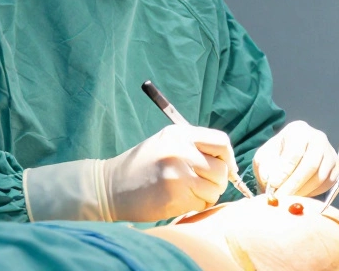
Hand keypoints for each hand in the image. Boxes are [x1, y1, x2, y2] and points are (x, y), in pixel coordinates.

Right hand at [102, 125, 235, 220]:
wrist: (110, 187)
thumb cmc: (141, 166)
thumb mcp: (166, 143)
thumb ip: (194, 147)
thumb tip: (226, 163)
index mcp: (180, 134)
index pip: (221, 142)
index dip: (228, 158)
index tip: (225, 168)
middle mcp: (181, 150)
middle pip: (222, 169)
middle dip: (218, 181)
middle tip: (204, 185)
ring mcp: (178, 173)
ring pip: (215, 188)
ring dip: (208, 195)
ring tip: (190, 193)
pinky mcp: (175, 195)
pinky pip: (202, 203)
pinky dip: (196, 205)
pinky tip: (179, 200)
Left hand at [253, 121, 338, 197]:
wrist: (289, 157)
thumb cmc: (276, 155)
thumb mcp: (264, 157)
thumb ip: (265, 167)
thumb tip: (271, 181)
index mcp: (299, 130)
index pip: (295, 151)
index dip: (284, 170)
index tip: (273, 184)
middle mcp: (318, 138)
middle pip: (311, 164)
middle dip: (294, 184)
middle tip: (281, 197)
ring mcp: (330, 153)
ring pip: (320, 177)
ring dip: (303, 191)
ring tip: (287, 199)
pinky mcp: (335, 168)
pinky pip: (327, 184)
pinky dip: (312, 193)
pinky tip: (299, 196)